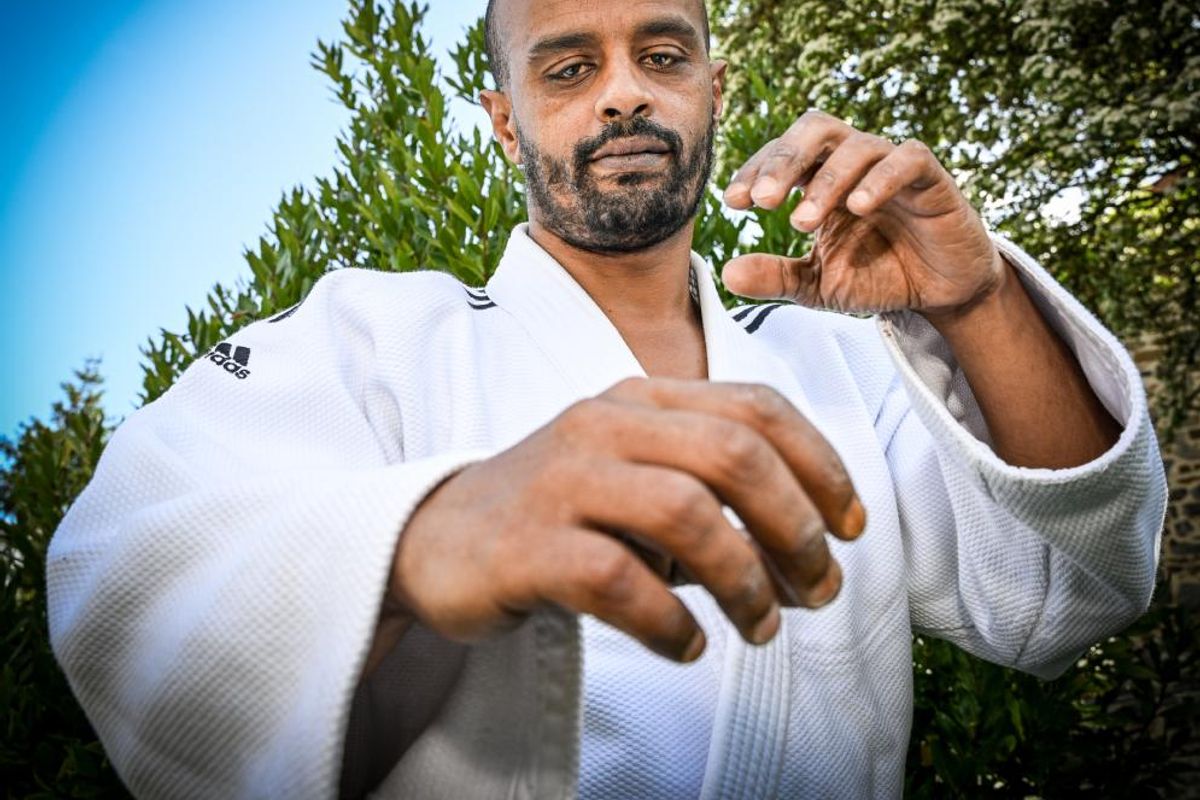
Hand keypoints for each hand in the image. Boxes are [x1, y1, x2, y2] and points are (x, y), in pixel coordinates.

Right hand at [390, 378, 864, 663]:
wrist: (436, 540)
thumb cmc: (558, 513)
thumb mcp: (637, 479)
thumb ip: (712, 495)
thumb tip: (808, 551)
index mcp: (641, 398)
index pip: (757, 408)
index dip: (822, 465)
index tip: (850, 528)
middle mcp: (605, 424)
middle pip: (735, 455)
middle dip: (796, 528)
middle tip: (818, 589)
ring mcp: (564, 479)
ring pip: (687, 514)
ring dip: (745, 581)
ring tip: (761, 628)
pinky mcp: (529, 544)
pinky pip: (621, 581)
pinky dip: (671, 623)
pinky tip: (687, 648)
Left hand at [722, 109, 1004, 318]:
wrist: (937, 295)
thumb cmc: (876, 276)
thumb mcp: (817, 285)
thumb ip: (776, 277)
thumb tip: (727, 273)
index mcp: (820, 178)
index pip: (782, 155)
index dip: (756, 170)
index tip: (734, 201)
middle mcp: (853, 162)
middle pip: (814, 130)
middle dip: (782, 161)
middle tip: (761, 200)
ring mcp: (892, 165)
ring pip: (855, 145)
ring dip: (824, 181)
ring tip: (802, 222)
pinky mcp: (931, 178)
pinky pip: (906, 159)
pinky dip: (881, 178)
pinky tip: (858, 206)